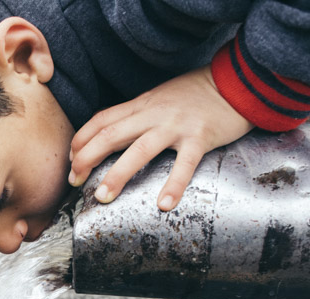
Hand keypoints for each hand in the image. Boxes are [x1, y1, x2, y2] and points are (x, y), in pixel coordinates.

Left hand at [68, 66, 252, 210]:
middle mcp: (153, 114)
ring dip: (118, 175)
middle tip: (75, 182)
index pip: (101, 120)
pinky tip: (164, 205)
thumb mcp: (158, 98)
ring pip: (139, 150)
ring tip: (103, 197)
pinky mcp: (200, 137)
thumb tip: (108, 134)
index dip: (81, 141)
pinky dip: (174, 185)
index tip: (71, 162)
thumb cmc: (195, 94)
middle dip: (87, 159)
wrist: (238, 81)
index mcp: (141, 105)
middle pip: (110, 135)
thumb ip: (135, 114)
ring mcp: (176, 125)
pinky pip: (184, 164)